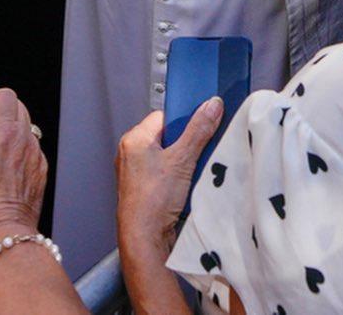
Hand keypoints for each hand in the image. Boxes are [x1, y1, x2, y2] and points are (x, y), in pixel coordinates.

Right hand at [0, 89, 47, 253]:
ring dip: (10, 130)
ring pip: (25, 125)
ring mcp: (36, 154)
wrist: (4, 232)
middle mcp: (25, 139)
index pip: (4, 95)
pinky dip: (19, 147)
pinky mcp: (40, 169)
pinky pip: (31, 146)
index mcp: (5, 132)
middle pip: (17, 106)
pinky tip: (5, 167)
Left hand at [115, 99, 222, 256]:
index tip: (200, 127)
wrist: (144, 237)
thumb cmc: (153, 199)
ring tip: (192, 174)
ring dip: (182, 164)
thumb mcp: (182, 160)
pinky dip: (176, 179)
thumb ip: (198, 131)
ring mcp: (135, 172)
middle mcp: (130, 153)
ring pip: (166, 158)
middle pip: (166, 138)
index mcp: (134, 138)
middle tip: (197, 155)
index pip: (163, 117)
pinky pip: (163, 176)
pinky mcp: (142, 189)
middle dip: (185, 146)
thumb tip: (211, 106)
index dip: (184, 122)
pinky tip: (185, 188)